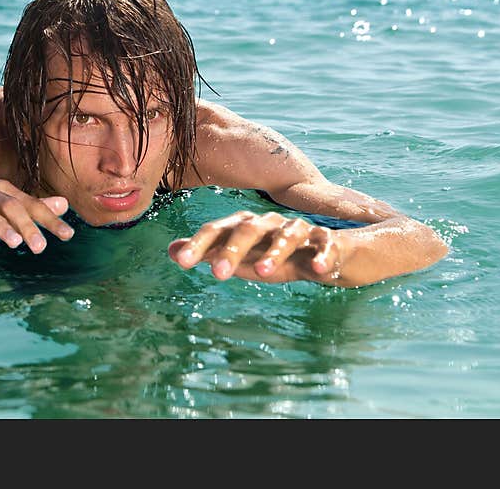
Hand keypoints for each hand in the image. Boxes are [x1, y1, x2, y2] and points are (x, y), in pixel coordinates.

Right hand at [0, 179, 73, 252]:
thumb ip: (30, 208)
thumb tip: (64, 205)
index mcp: (1, 190)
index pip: (30, 204)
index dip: (49, 218)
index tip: (68, 235)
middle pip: (10, 206)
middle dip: (26, 226)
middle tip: (40, 247)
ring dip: (0, 226)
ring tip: (14, 243)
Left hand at [167, 210, 346, 281]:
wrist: (328, 254)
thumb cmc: (276, 256)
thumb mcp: (241, 257)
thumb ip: (209, 253)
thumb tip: (170, 250)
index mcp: (246, 226)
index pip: (217, 231)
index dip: (198, 244)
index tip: (180, 261)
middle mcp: (270, 224)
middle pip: (248, 229)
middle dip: (231, 250)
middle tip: (217, 275)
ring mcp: (300, 231)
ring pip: (287, 235)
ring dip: (274, 253)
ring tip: (262, 274)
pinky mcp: (328, 242)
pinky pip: (326, 245)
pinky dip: (322, 256)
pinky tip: (317, 270)